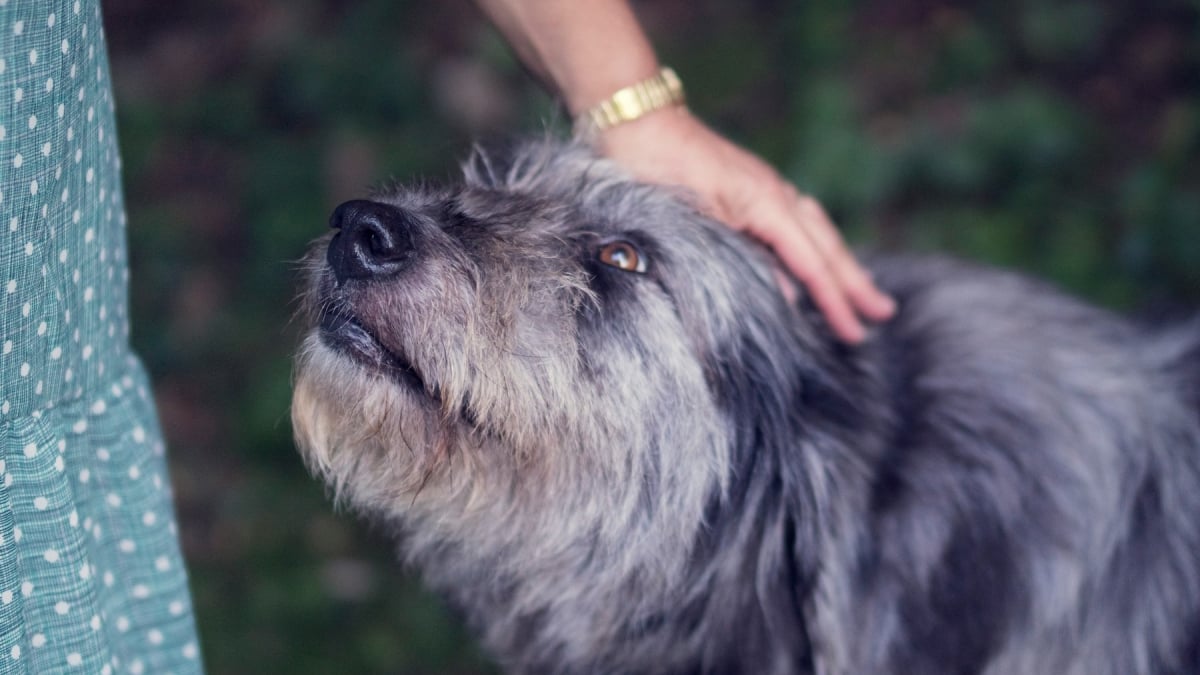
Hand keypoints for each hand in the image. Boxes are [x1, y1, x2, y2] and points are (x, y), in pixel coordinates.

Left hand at [594, 107, 895, 342]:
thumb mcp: (695, 222)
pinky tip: (812, 260)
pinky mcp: (749, 189)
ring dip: (840, 264)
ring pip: (815, 232)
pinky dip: (813, 246)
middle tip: (884, 314)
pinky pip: (795, 223)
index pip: (811, 263)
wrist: (636, 122)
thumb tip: (787, 295)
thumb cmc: (656, 169)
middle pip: (826, 245)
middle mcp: (776, 194)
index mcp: (767, 203)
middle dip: (854, 283)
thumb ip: (741, 258)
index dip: (834, 301)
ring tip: (862, 291)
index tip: (855, 333)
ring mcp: (765, 189)